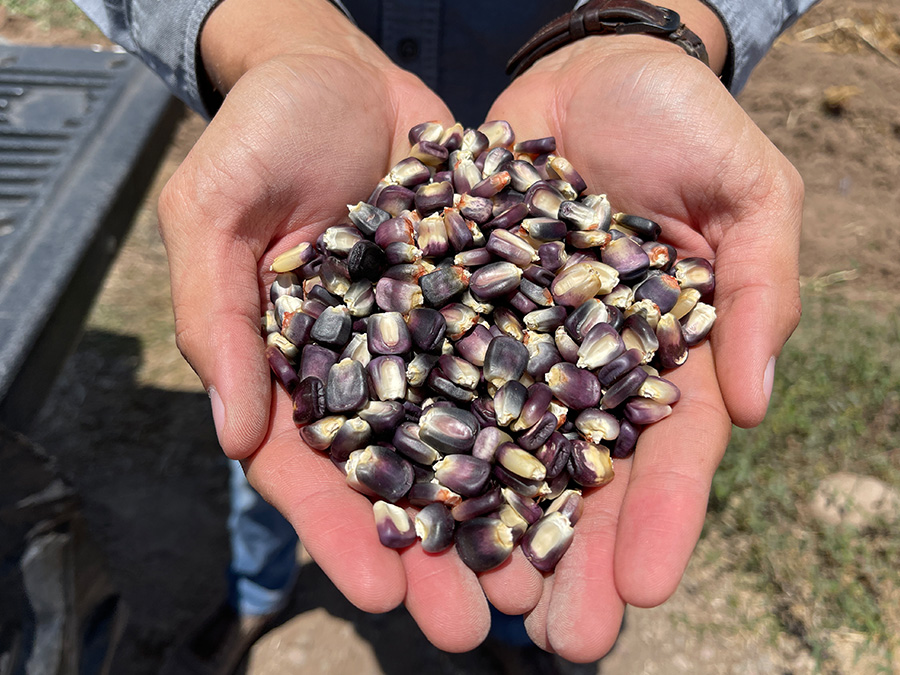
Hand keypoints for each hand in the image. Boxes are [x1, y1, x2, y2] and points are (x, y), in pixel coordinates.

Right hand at [158, 0, 492, 650]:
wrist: (340, 68)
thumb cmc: (264, 131)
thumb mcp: (215, 208)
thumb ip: (215, 316)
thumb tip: (230, 432)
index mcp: (289, 364)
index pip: (308, 466)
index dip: (339, 531)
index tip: (382, 595)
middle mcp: (364, 364)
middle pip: (398, 472)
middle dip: (435, 548)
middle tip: (478, 624)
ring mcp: (428, 335)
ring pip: (467, 435)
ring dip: (500, 506)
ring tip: (541, 577)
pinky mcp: (484, 297)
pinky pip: (517, 359)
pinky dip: (545, 413)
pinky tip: (584, 469)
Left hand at [483, 28, 802, 660]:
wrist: (587, 69)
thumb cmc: (679, 118)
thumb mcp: (747, 186)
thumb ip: (761, 287)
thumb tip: (756, 403)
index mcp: (666, 351)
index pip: (669, 450)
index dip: (661, 518)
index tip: (644, 589)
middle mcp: (588, 363)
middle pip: (582, 473)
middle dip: (574, 554)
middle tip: (559, 636)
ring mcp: (521, 341)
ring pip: (503, 446)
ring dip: (493, 523)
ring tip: (477, 598)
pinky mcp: (458, 308)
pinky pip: (439, 377)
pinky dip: (425, 436)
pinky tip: (408, 499)